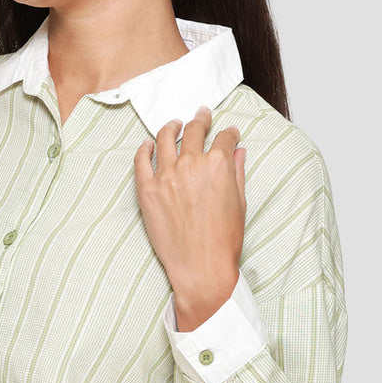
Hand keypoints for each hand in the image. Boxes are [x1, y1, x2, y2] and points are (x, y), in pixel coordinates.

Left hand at [133, 106, 245, 310]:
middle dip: (200, 120)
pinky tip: (148, 145)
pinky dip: (145, 148)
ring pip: (165, 138)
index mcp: (218, 164)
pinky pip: (141, 160)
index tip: (228, 133)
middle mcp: (191, 164)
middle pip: (194, 131)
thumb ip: (237, 172)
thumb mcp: (240, 202)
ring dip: (171, 127)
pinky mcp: (147, 190)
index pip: (224, 138)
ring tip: (174, 124)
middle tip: (201, 115)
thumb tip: (238, 152)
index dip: (228, 133)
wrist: (201, 267)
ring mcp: (166, 176)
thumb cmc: (224, 240)